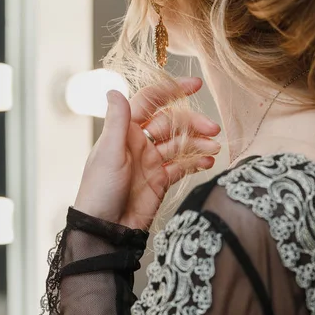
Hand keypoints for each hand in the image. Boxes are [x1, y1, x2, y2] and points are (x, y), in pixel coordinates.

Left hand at [73, 77, 221, 229]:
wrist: (105, 229)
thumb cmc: (99, 189)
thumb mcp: (108, 153)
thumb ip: (117, 122)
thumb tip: (113, 89)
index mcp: (126, 130)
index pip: (151, 101)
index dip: (172, 90)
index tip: (196, 85)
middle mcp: (140, 142)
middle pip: (172, 123)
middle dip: (193, 124)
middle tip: (214, 129)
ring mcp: (151, 161)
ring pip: (180, 144)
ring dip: (198, 143)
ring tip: (215, 149)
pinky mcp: (160, 180)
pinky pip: (182, 166)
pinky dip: (195, 163)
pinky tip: (207, 163)